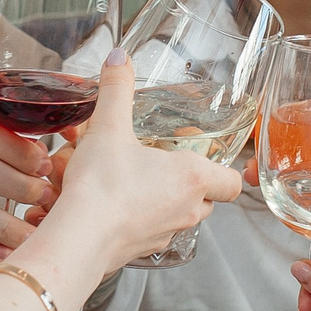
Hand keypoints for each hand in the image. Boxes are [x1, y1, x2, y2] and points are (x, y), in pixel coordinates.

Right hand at [25, 53, 242, 273]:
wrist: (79, 239)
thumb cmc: (102, 187)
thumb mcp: (108, 129)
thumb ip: (116, 91)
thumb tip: (119, 59)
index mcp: (192, 178)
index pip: (231, 181)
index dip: (223, 168)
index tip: (204, 154)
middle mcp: (187, 210)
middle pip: (207, 199)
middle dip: (191, 182)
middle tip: (166, 162)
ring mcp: (167, 234)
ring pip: (180, 216)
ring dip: (166, 201)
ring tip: (138, 181)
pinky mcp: (143, 251)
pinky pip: (153, 232)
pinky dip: (143, 219)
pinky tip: (117, 204)